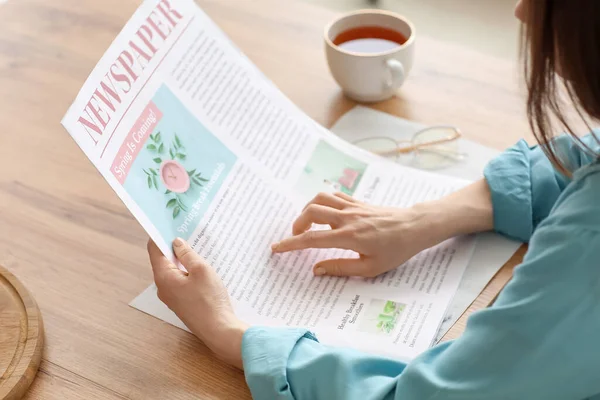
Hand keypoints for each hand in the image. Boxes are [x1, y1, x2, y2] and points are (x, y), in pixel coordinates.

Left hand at [147, 238, 246, 368]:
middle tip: (186, 230)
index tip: (167, 222)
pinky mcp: (182, 302)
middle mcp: (163, 287)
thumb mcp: (201, 270)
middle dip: (173, 245)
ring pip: (173, 271)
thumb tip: (177, 243)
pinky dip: (187, 271)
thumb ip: (187, 254)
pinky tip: (201, 266)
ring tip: (196, 245)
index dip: (159, 234)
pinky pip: (181, 281)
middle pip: (163, 260)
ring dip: (182, 259)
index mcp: (164, 277)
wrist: (219, 330)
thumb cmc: (210, 299)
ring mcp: (172, 296)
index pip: (154, 249)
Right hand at [271, 192, 447, 277]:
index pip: (312, 239)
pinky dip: (322, 203)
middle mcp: (347, 218)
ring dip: (307, 210)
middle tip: (295, 238)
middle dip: (297, 224)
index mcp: (349, 237)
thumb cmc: (396, 250)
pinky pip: (334, 196)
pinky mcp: (358, 202)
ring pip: (320, 199)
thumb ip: (341, 268)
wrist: (415, 227)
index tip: (277, 248)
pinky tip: (323, 214)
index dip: (291, 244)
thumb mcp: (370, 268)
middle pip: (311, 212)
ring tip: (307, 225)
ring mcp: (352, 207)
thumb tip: (316, 270)